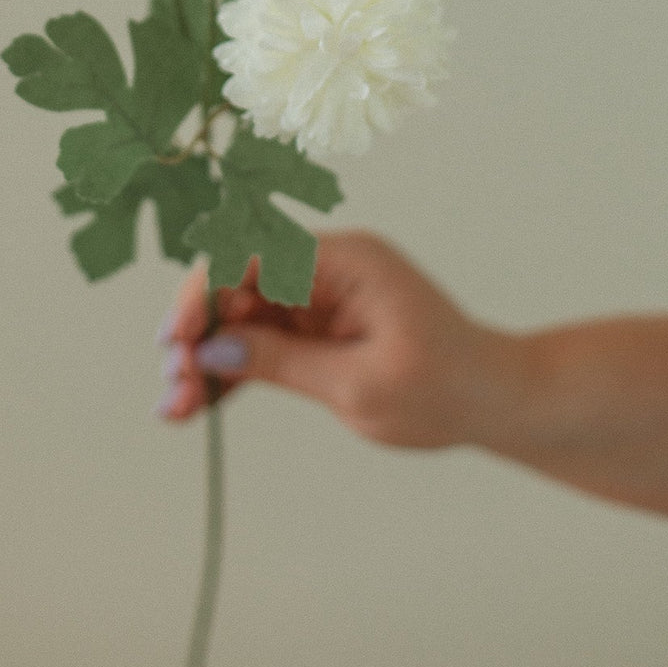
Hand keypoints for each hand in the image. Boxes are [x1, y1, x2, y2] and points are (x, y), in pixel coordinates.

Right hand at [156, 230, 503, 448]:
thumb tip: (214, 347)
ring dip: (207, 359)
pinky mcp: (317, 330)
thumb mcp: (360, 385)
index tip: (178, 341)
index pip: (253, 257)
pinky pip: (261, 343)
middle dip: (199, 334)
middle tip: (172, 388)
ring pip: (241, 318)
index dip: (205, 293)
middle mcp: (325, 270)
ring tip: (174, 409)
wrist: (495, 401)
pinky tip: (198, 405)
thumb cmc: (444, 389)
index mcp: (344, 261)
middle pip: (238, 287)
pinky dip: (231, 371)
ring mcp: (319, 300)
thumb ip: (283, 362)